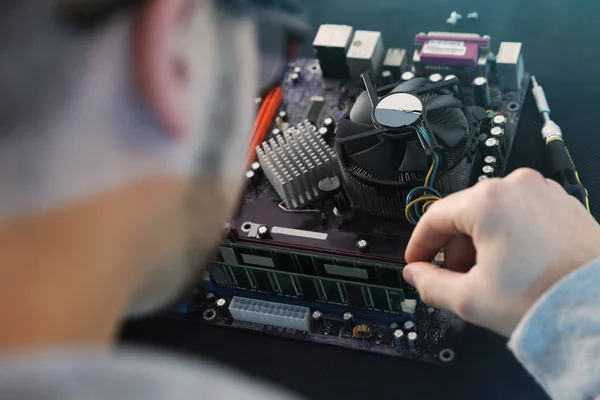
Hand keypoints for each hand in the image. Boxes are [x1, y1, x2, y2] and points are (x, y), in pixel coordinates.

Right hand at [402, 169, 599, 336]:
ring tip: (488, 276)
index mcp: (487, 201)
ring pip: (491, 212)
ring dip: (479, 242)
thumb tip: (415, 275)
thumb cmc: (544, 299)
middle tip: (455, 279)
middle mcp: (514, 185)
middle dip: (453, 247)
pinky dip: (506, 235)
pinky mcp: (561, 202)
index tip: (417, 263)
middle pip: (463, 213)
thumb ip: (430, 284)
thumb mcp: (471, 299)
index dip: (419, 244)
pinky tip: (512, 265)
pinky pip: (519, 212)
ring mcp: (541, 191)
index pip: (434, 217)